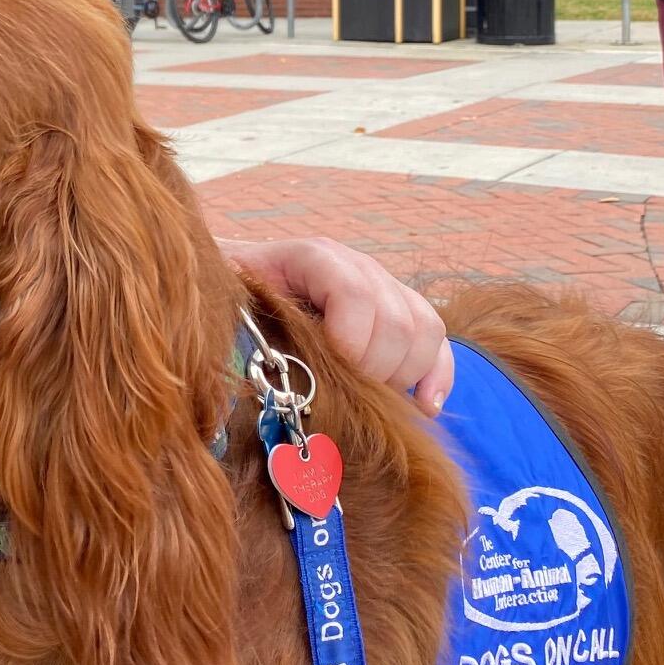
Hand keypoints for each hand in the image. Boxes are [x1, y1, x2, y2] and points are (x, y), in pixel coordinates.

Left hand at [218, 235, 453, 414]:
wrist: (240, 276)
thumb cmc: (231, 294)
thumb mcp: (227, 300)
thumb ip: (239, 322)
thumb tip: (247, 381)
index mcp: (312, 258)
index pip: (355, 294)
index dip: (350, 343)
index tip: (328, 376)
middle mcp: (357, 265)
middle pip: (396, 320)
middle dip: (375, 370)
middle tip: (345, 396)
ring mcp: (384, 286)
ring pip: (424, 330)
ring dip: (404, 375)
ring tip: (372, 401)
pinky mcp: (401, 311)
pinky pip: (436, 340)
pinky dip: (436, 375)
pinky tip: (424, 406)